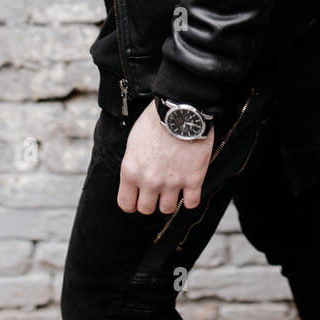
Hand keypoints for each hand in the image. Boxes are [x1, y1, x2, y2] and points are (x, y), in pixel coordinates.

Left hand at [117, 100, 214, 215]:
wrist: (181, 110)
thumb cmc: (155, 121)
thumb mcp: (134, 141)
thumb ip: (133, 163)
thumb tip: (135, 177)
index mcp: (131, 171)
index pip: (126, 203)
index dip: (132, 202)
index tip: (138, 198)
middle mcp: (149, 181)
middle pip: (147, 209)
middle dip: (151, 201)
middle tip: (157, 189)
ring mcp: (172, 182)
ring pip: (167, 209)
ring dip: (170, 199)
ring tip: (173, 186)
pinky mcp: (193, 180)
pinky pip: (191, 203)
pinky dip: (190, 198)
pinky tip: (189, 187)